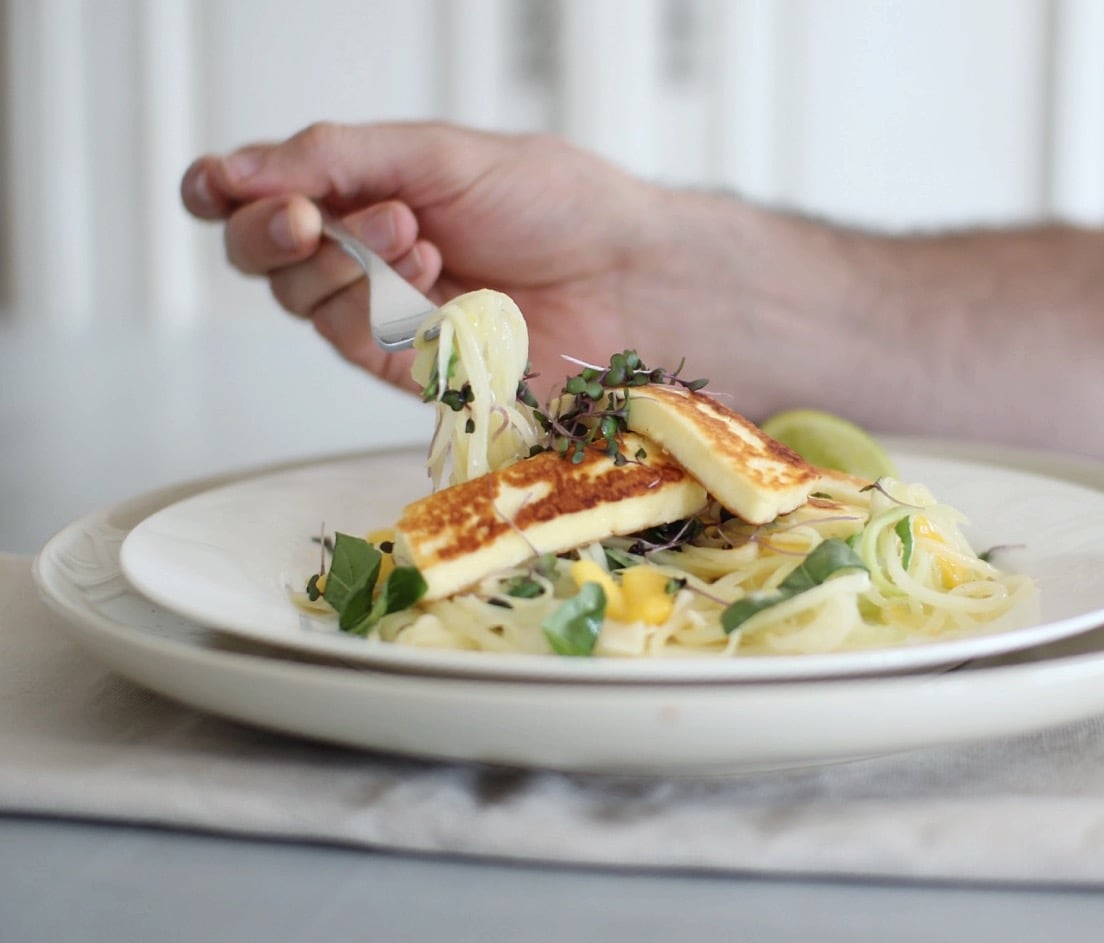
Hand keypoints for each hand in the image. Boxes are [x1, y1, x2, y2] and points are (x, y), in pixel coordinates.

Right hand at [181, 121, 661, 393]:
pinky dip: (380, 308)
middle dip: (274, 232)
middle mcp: (363, 251)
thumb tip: (236, 168)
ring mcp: (385, 312)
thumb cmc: (553, 203)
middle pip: (263, 254)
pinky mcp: (412, 366)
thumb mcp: (439, 154)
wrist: (626, 274)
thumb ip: (337, 158)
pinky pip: (353, 343)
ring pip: (302, 301)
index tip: (217, 187)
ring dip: (344, 265)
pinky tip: (434, 281)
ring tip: (416, 237)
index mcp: (363, 187)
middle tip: (310, 218)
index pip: (261, 192)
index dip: (224, 192)